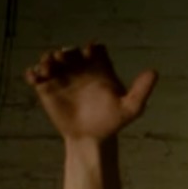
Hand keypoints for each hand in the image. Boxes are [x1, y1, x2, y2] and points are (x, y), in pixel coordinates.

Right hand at [28, 41, 157, 142]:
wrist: (91, 139)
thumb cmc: (112, 122)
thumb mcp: (130, 108)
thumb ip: (141, 90)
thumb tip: (154, 72)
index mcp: (99, 67)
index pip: (95, 50)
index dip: (92, 49)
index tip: (90, 54)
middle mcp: (79, 67)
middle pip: (71, 52)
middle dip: (66, 53)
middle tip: (62, 59)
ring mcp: (62, 76)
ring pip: (51, 60)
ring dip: (47, 60)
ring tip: (47, 68)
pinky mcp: (46, 87)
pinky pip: (37, 75)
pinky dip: (33, 73)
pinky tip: (34, 78)